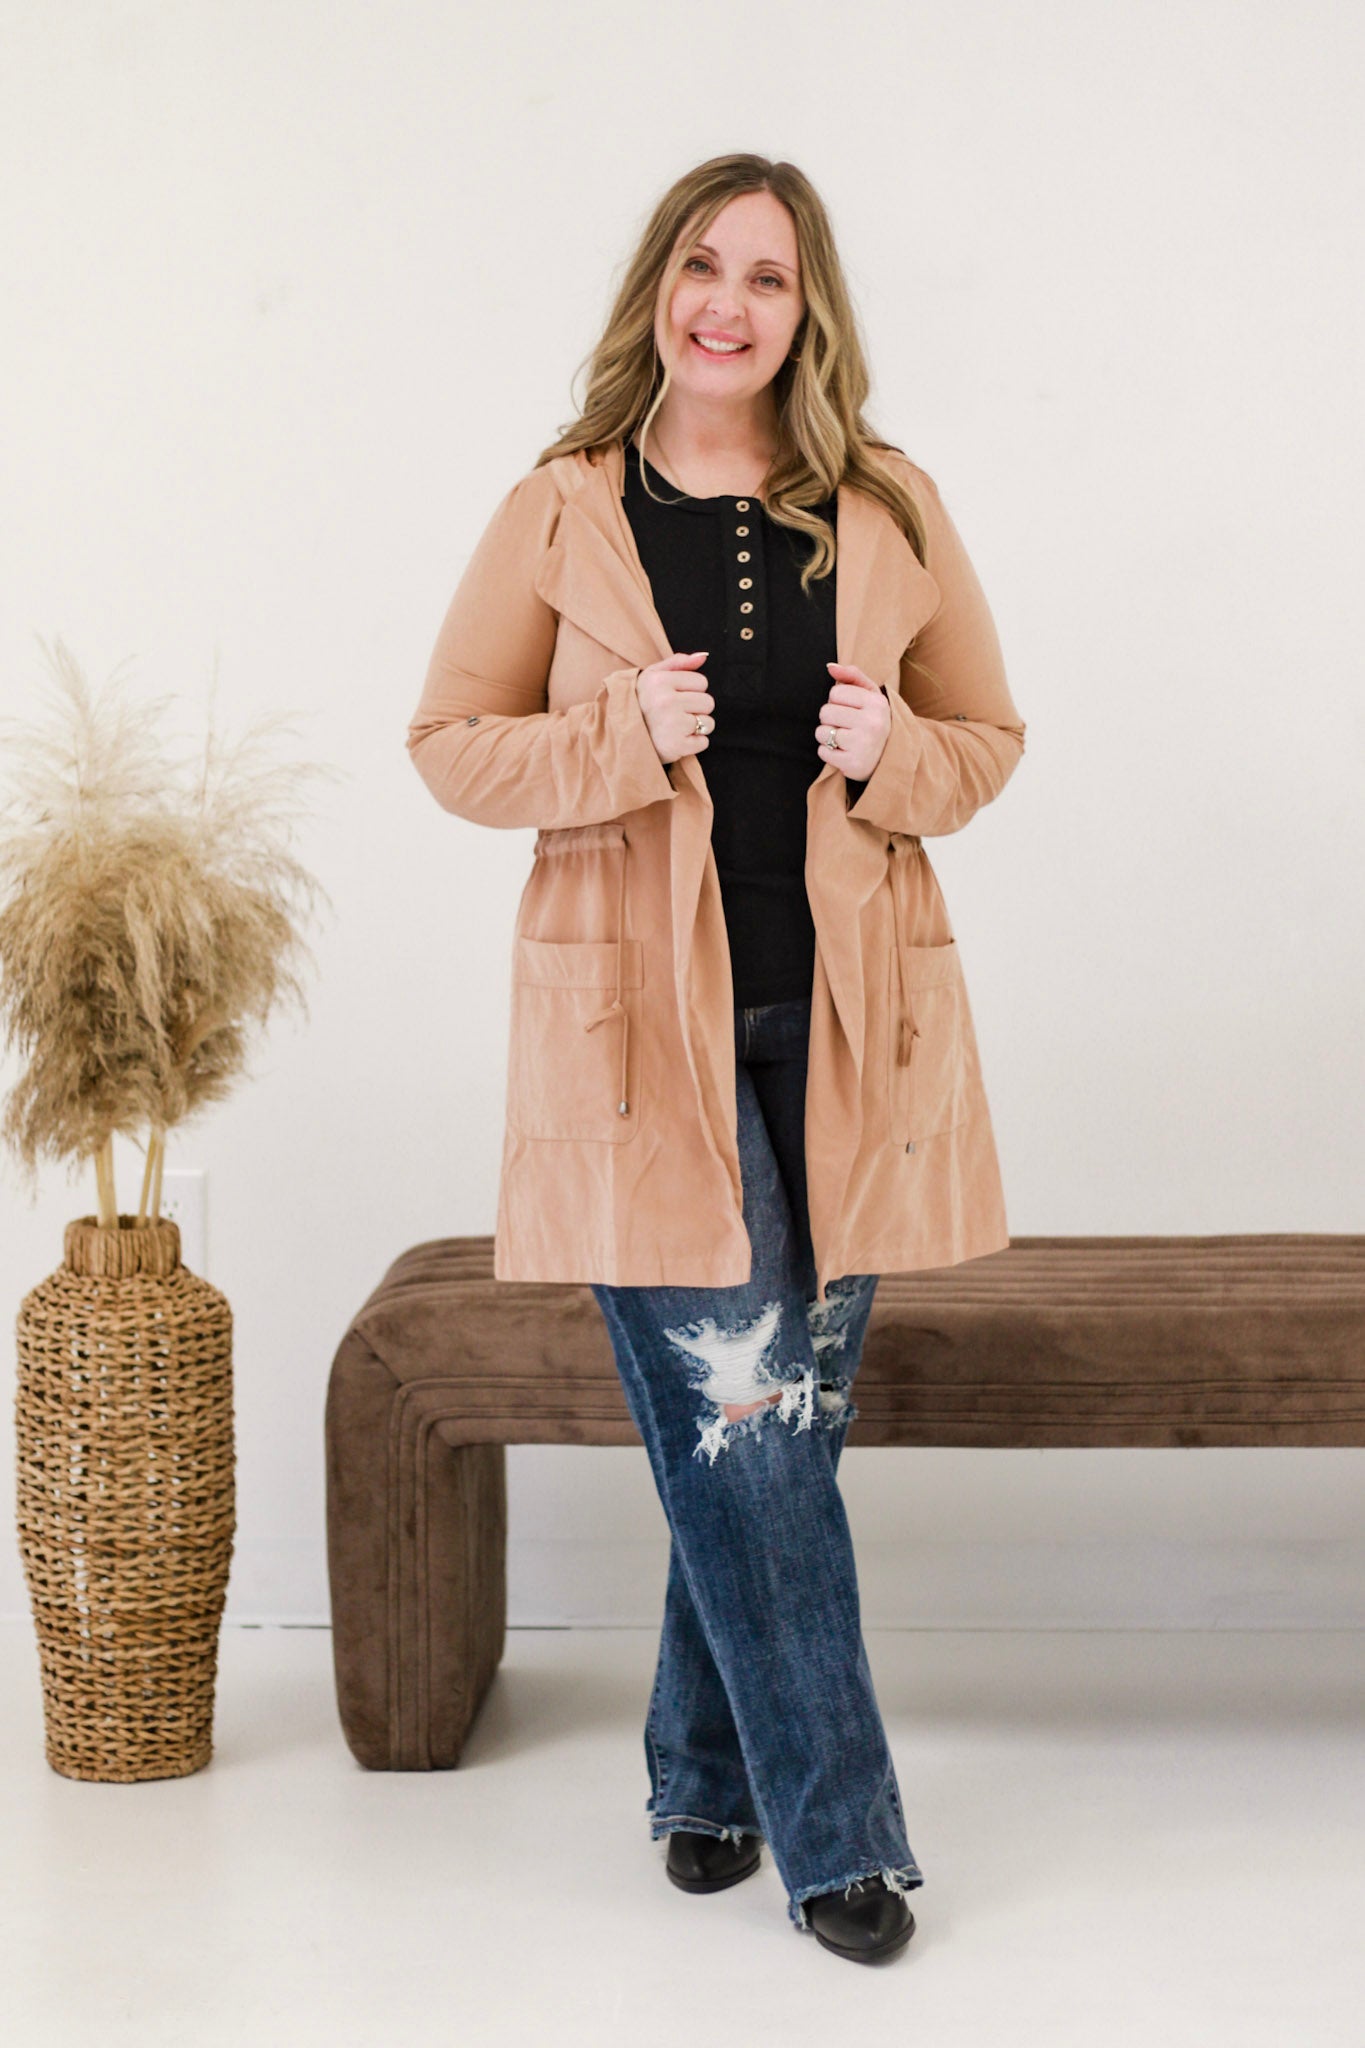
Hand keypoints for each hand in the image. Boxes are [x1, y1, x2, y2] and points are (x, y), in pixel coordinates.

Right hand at [636, 651, 713, 765]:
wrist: (619, 737)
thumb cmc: (641, 704)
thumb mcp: (652, 677)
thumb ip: (678, 663)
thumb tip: (703, 656)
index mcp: (660, 681)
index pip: (701, 682)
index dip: (690, 690)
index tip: (675, 697)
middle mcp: (666, 701)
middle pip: (708, 702)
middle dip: (696, 709)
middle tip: (675, 715)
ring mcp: (672, 725)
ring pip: (708, 723)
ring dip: (696, 728)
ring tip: (676, 728)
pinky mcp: (676, 746)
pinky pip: (703, 743)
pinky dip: (693, 744)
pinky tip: (676, 741)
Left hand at [817, 663, 890, 778]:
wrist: (888, 757)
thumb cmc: (873, 720)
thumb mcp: (870, 695)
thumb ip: (852, 676)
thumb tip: (830, 667)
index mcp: (876, 703)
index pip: (835, 692)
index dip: (837, 701)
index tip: (849, 709)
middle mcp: (872, 723)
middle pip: (825, 712)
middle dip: (830, 718)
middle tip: (844, 725)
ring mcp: (863, 745)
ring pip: (821, 732)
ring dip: (827, 736)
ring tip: (843, 739)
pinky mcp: (853, 764)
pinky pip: (823, 752)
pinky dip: (828, 752)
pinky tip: (842, 752)